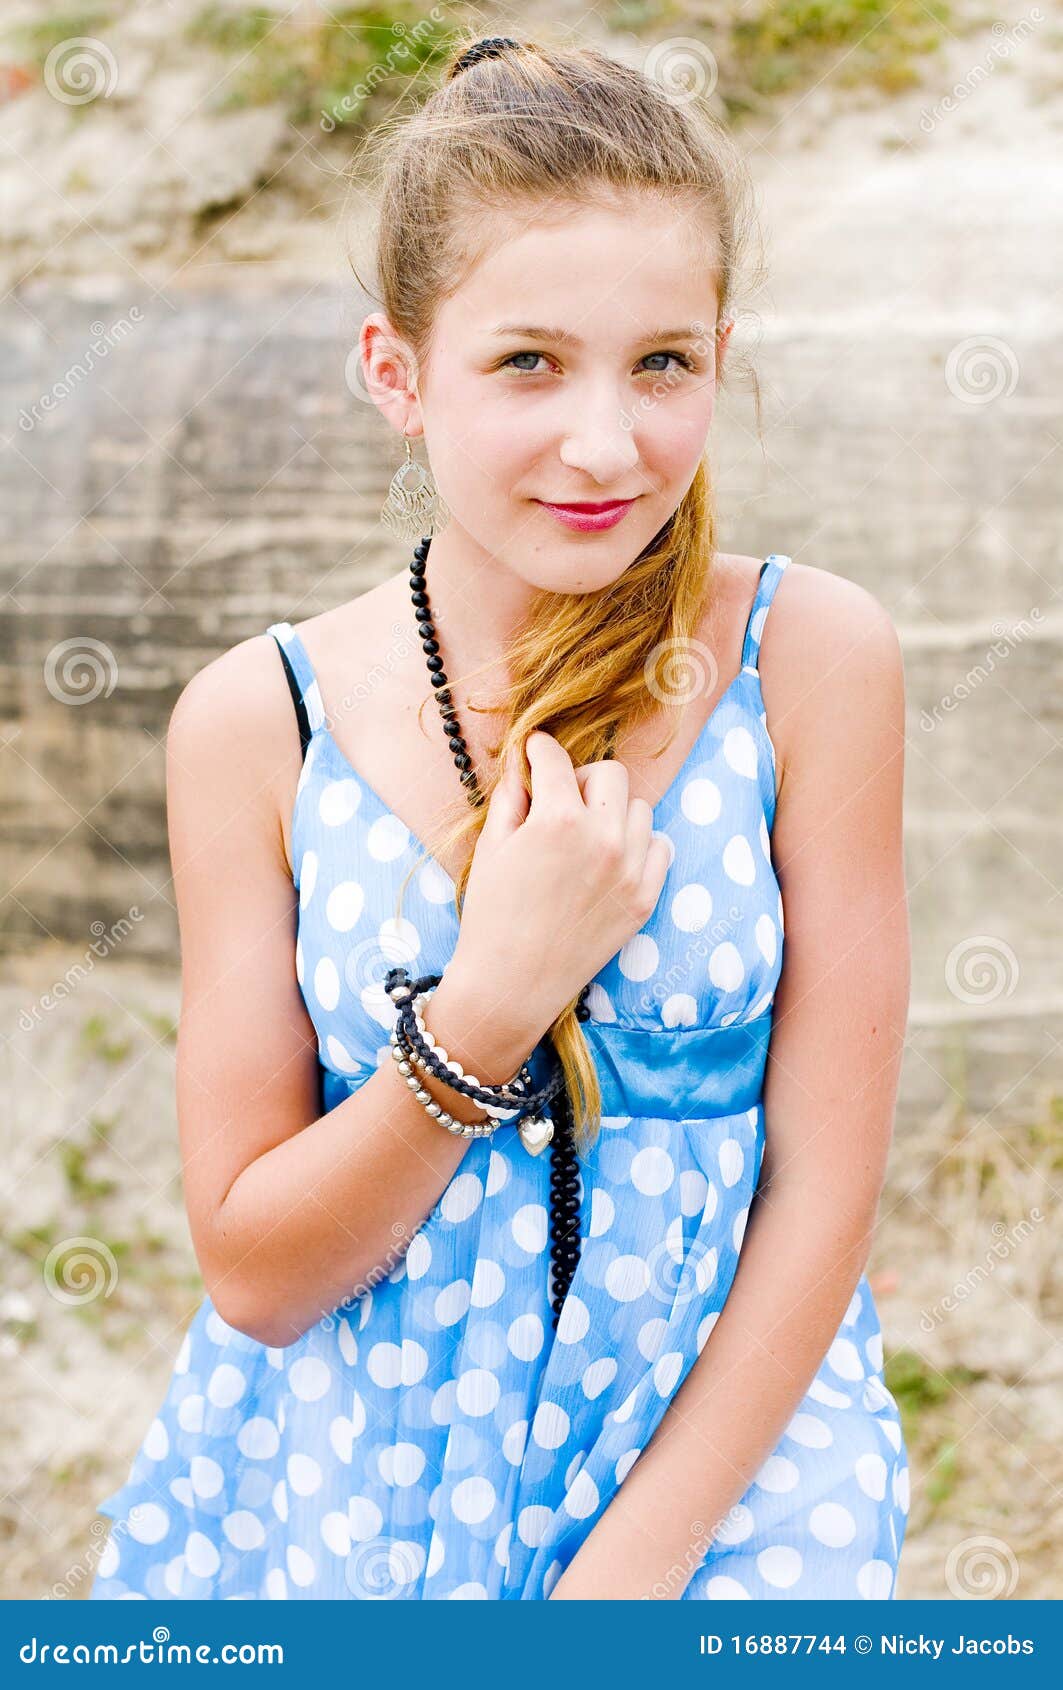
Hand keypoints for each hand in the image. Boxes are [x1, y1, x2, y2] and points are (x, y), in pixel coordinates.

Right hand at [451, 730, 669, 1043]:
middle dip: (582, 777)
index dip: (539, 749)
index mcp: (557, 819)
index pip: (555, 759)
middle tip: (561, 798)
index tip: (535, 751)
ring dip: (613, 811)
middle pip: (610, 774)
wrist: (512, 985)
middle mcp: (603, 837)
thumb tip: (524, 764)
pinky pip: (659, 847)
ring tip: (586, 833)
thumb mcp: (491, 848)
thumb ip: (511, 797)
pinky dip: (639, 844)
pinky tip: (611, 858)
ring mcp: (631, 869)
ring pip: (639, 809)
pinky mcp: (645, 898)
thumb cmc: (491, 916)